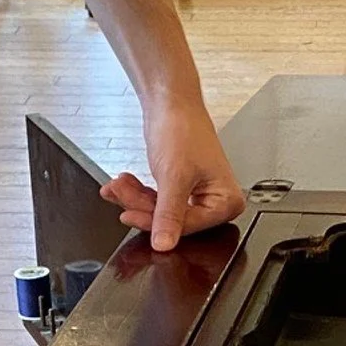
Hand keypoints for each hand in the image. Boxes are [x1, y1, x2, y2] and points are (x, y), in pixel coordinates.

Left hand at [103, 102, 245, 250]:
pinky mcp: (181, 188)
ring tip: (119, 185)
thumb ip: (168, 215)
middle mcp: (216, 201)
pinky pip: (157, 200)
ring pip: (160, 211)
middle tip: (121, 194)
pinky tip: (123, 185)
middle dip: (141, 205)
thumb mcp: (174, 177)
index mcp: (226, 201)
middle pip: (172, 220)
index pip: (189, 227)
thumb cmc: (182, 128)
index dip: (156, 222)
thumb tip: (165, 244)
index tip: (130, 215)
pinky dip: (137, 193)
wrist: (170, 102)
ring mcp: (198, 195)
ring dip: (135, 198)